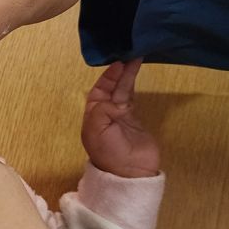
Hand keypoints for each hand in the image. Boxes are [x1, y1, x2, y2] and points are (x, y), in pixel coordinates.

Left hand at [81, 60, 159, 177]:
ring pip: (123, 90)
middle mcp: (105, 114)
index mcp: (92, 116)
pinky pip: (133, 97)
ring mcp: (121, 116)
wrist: (131, 173)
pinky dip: (134, 85)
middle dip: (119, 72)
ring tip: (136, 59)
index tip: (117, 64)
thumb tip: (118, 102)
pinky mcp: (135, 119)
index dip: (106, 77)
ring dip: (128, 76)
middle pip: (111, 87)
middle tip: (129, 56)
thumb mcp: (97, 131)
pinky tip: (136, 73)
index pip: (97, 91)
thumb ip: (103, 111)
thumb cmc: (110, 152)